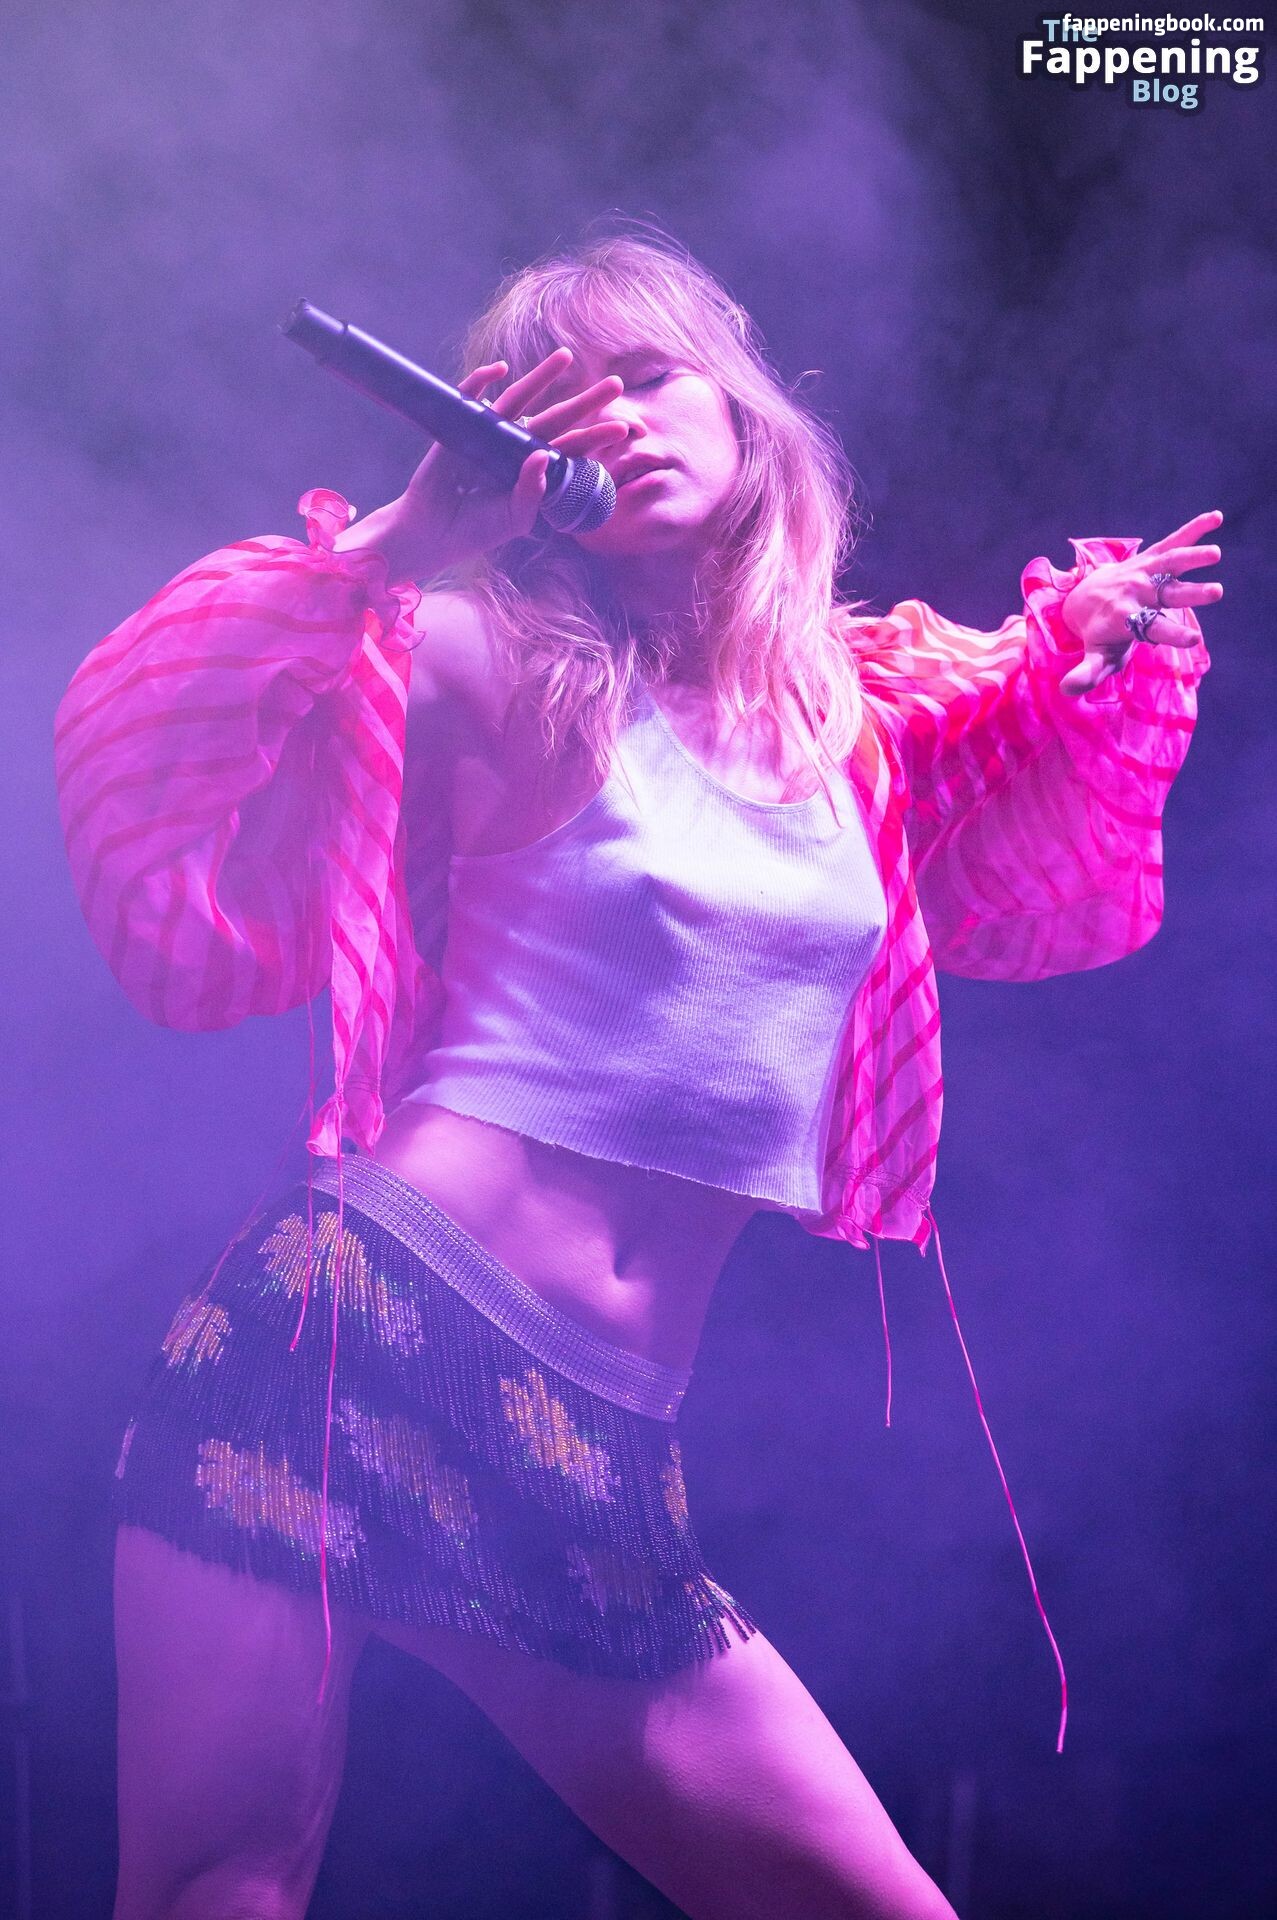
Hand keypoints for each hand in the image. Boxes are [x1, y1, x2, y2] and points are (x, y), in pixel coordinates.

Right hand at [333, 348, 627, 581]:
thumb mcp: (513, 519)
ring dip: (542, 377)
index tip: (625, 428)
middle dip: (585, 402)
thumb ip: (532, 493)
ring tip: (566, 356)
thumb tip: (545, 456)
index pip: (571, 449)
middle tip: (616, 384)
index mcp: (535, 470)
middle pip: (557, 418)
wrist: (433, 533)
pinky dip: (482, 382)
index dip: (596, 437)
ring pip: (521, 399)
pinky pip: (472, 398)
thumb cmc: (477, 530)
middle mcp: (518, 447)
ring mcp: (491, 434)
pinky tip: (499, 369)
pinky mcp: (461, 428)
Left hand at [1058, 510, 1223, 695]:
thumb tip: (1067, 690)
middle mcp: (1136, 593)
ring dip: (1192, 556)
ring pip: (1169, 563)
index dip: (1172, 634)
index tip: (1193, 639)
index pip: (1151, 627)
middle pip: (1167, 593)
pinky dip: (1193, 527)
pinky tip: (1216, 516)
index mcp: (1126, 618)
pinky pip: (1172, 541)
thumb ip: (1087, 672)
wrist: (1081, 599)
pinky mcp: (1150, 558)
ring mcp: (1143, 573)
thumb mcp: (1094, 655)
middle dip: (1190, 592)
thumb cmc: (1098, 634)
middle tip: (1216, 592)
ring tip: (1215, 552)